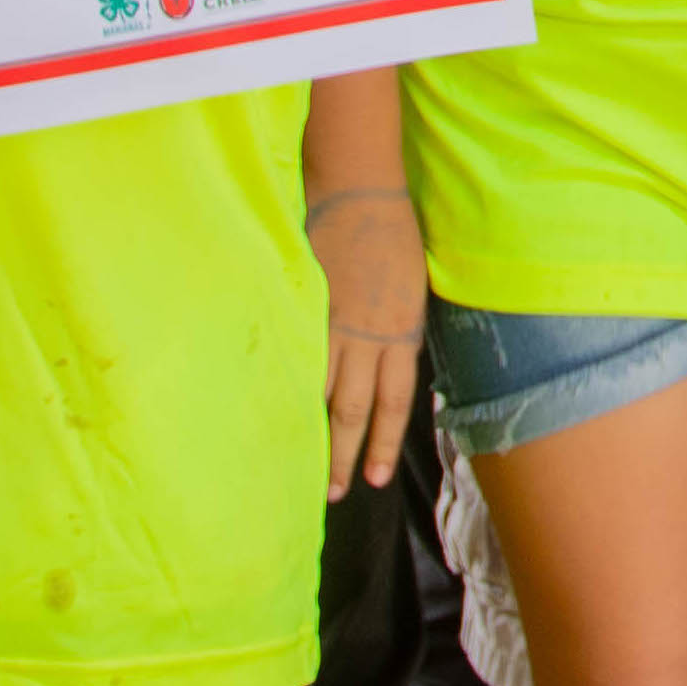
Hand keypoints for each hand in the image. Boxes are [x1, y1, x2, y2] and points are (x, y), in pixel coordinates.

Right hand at [310, 181, 423, 499]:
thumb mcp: (411, 290)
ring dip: (314, 432)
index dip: (383, 444)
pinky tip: (275, 413)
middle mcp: (370, 338)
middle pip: (356, 410)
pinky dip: (287, 388)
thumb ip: (396, 331)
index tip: (375, 478)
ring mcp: (334, 326)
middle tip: (335, 492)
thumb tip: (384, 365)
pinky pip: (296, 358)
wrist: (360, 193)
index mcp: (401, 334)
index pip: (394, 404)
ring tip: (301, 466)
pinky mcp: (306, 310)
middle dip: (346, 454)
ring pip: (323, 393)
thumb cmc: (392, 235)